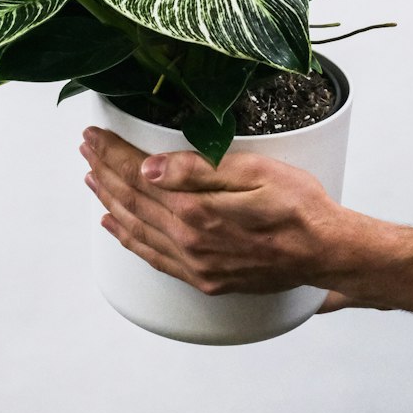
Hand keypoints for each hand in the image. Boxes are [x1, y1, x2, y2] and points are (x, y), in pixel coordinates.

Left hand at [79, 126, 352, 295]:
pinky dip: (127, 239)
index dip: (112, 153)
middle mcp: (189, 241)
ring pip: (136, 228)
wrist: (327, 253)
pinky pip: (153, 257)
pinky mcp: (204, 278)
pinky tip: (114, 225)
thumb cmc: (299, 207)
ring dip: (109, 200)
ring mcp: (194, 264)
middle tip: (86, 147)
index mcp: (197, 210)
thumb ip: (199, 170)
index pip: (139, 175)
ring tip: (91, 178)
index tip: (93, 134)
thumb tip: (149, 167)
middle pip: (132, 200)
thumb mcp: (256, 172)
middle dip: (104, 170)